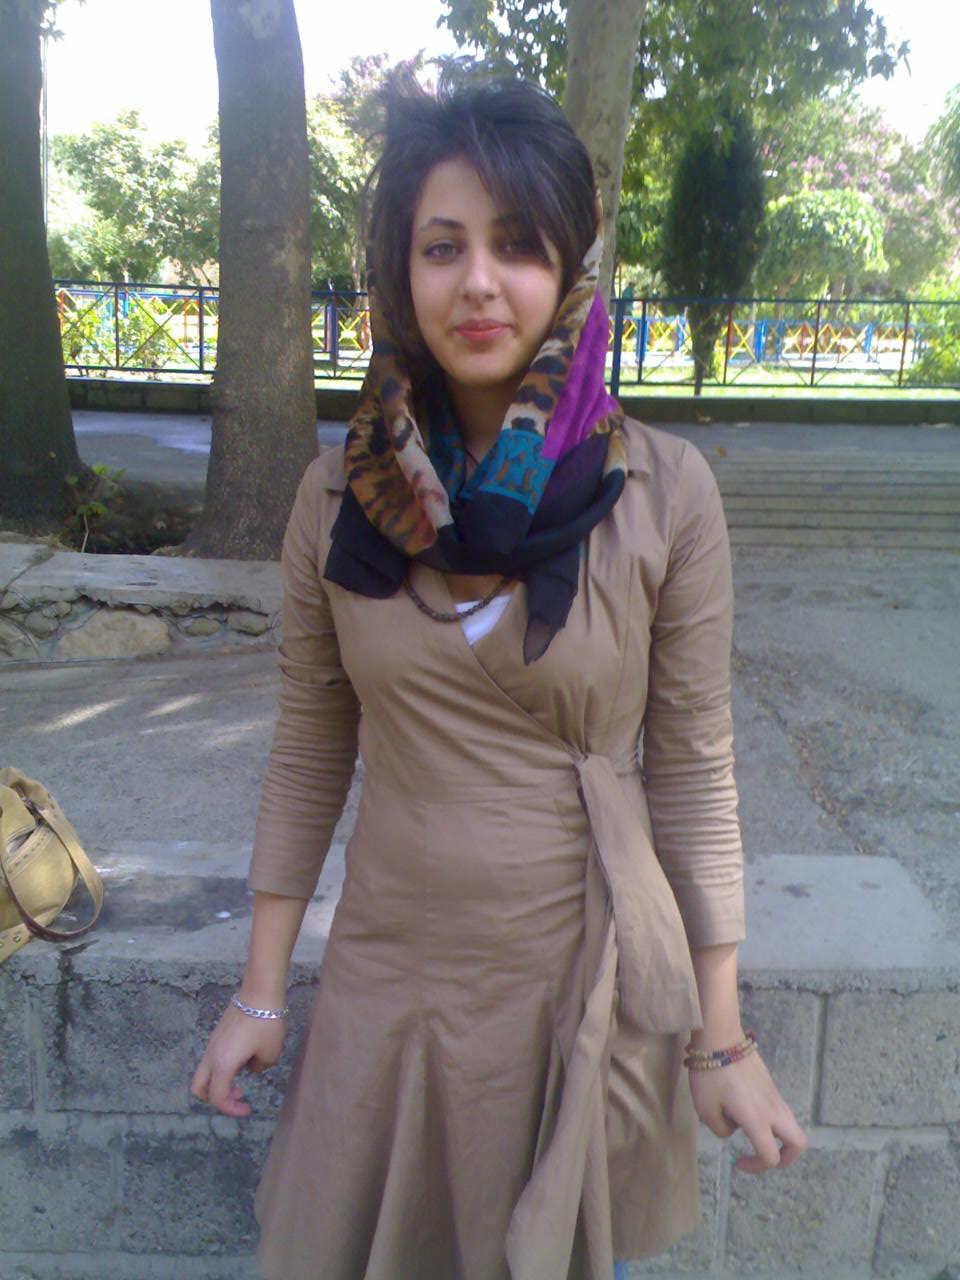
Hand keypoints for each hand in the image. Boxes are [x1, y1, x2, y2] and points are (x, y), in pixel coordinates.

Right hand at [190, 1001, 286, 1117]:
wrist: (259, 992)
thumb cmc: (266, 1024)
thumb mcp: (270, 1054)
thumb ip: (258, 1069)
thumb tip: (250, 1066)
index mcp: (222, 1065)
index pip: (217, 1097)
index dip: (231, 1109)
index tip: (248, 1107)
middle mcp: (211, 1055)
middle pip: (199, 1088)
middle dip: (215, 1098)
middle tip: (238, 1095)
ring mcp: (212, 1043)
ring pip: (205, 1072)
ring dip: (221, 1081)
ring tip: (245, 1074)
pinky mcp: (217, 1034)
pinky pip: (213, 1058)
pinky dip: (223, 1066)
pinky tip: (245, 1056)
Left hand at [687, 1050, 806, 1173]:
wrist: (720, 1037)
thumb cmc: (710, 1075)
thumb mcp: (705, 1108)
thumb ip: (721, 1129)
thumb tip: (733, 1127)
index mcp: (757, 1120)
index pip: (770, 1156)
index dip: (756, 1167)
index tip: (737, 1162)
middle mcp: (773, 1110)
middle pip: (798, 1143)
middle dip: (786, 1157)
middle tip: (764, 1156)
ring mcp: (775, 1095)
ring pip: (791, 1125)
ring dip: (778, 1137)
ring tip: (751, 1132)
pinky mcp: (770, 1084)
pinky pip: (779, 1110)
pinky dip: (771, 1120)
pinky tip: (745, 1110)